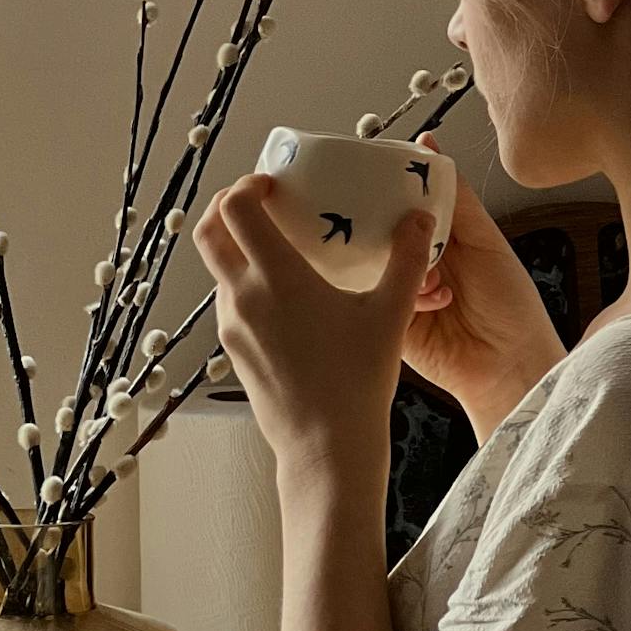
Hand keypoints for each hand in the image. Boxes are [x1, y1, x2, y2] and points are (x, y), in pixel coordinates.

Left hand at [194, 175, 434, 492]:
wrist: (325, 446)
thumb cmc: (357, 381)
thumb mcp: (390, 314)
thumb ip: (406, 260)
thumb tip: (421, 219)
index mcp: (275, 276)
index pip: (236, 208)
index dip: (247, 185)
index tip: (273, 183)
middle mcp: (243, 296)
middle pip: (209, 231)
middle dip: (228, 207)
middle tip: (262, 203)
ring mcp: (232, 325)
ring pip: (218, 269)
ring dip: (237, 247)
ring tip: (280, 249)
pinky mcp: (233, 350)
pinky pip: (230, 302)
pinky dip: (245, 284)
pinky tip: (284, 296)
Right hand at [400, 142, 562, 439]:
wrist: (511, 365)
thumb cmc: (510, 305)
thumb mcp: (486, 239)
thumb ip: (457, 197)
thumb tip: (429, 144)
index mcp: (435, 237)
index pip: (399, 201)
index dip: (386, 185)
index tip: (371, 169)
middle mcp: (411, 261)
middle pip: (377, 229)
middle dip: (379, 221)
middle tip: (384, 215)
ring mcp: (395, 291)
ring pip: (372, 261)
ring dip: (400, 260)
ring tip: (432, 271)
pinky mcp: (386, 321)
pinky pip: (376, 297)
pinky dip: (402, 291)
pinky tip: (433, 298)